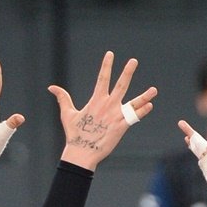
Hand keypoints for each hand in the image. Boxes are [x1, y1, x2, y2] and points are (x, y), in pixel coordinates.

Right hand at [51, 51, 156, 169]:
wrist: (82, 152)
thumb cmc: (75, 134)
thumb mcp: (67, 114)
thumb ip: (63, 98)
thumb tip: (52, 87)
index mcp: (96, 100)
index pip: (102, 78)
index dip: (106, 65)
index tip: (110, 53)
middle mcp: (107, 105)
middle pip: (121, 85)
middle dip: (127, 72)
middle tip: (134, 61)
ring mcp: (116, 116)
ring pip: (133, 103)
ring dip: (145, 96)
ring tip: (154, 90)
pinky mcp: (121, 127)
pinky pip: (134, 118)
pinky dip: (142, 112)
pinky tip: (150, 105)